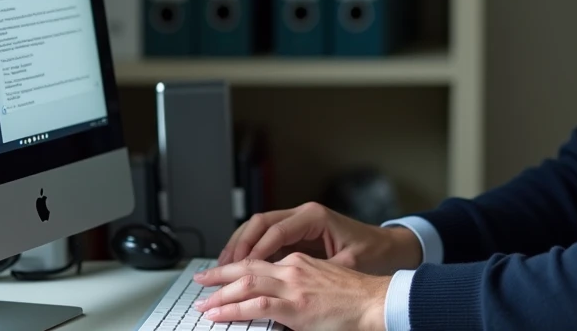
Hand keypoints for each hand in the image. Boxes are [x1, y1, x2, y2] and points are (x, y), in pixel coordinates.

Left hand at [194, 254, 389, 330]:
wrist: (375, 301)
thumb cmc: (357, 297)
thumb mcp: (324, 284)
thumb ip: (301, 288)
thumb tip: (280, 302)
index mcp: (300, 262)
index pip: (261, 261)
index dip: (238, 267)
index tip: (222, 275)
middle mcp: (293, 268)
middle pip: (248, 267)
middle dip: (220, 274)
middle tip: (200, 281)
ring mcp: (293, 286)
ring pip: (247, 283)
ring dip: (220, 293)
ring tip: (203, 303)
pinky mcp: (295, 306)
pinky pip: (255, 305)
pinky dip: (233, 309)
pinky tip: (218, 314)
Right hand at [217, 202, 422, 275]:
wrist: (389, 249)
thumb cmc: (373, 255)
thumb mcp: (347, 265)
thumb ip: (318, 273)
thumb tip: (293, 287)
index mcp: (315, 217)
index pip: (275, 230)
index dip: (254, 250)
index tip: (237, 267)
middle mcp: (304, 214)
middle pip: (260, 223)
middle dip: (237, 245)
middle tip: (220, 268)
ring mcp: (299, 221)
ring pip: (259, 228)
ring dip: (239, 246)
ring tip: (222, 268)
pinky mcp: (298, 233)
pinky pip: (267, 237)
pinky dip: (251, 250)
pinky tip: (239, 266)